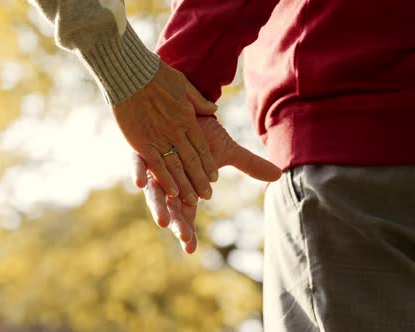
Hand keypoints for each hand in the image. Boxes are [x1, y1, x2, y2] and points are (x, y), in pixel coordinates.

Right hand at [114, 62, 218, 206]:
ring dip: (186, 185)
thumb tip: (214, 108)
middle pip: (192, 160)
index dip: (208, 163)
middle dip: (200, 179)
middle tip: (208, 195)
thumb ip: (199, 101)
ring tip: (194, 200)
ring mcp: (159, 138)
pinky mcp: (141, 143)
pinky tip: (173, 192)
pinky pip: (156, 165)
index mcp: (187, 117)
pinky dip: (165, 179)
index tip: (214, 176)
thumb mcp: (183, 84)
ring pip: (177, 167)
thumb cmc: (156, 74)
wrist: (130, 72)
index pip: (201, 146)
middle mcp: (176, 131)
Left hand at [132, 116, 281, 253]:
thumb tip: (278, 175)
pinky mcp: (141, 150)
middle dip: (175, 222)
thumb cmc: (203, 133)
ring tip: (162, 221)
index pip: (186, 213)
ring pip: (152, 191)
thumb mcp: (227, 150)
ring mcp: (152, 168)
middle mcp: (166, 182)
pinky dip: (137, 173)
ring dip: (157, 204)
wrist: (184, 108)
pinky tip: (139, 184)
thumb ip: (248, 164)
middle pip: (170, 207)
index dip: (187, 230)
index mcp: (184, 187)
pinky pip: (136, 164)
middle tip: (181, 235)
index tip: (189, 248)